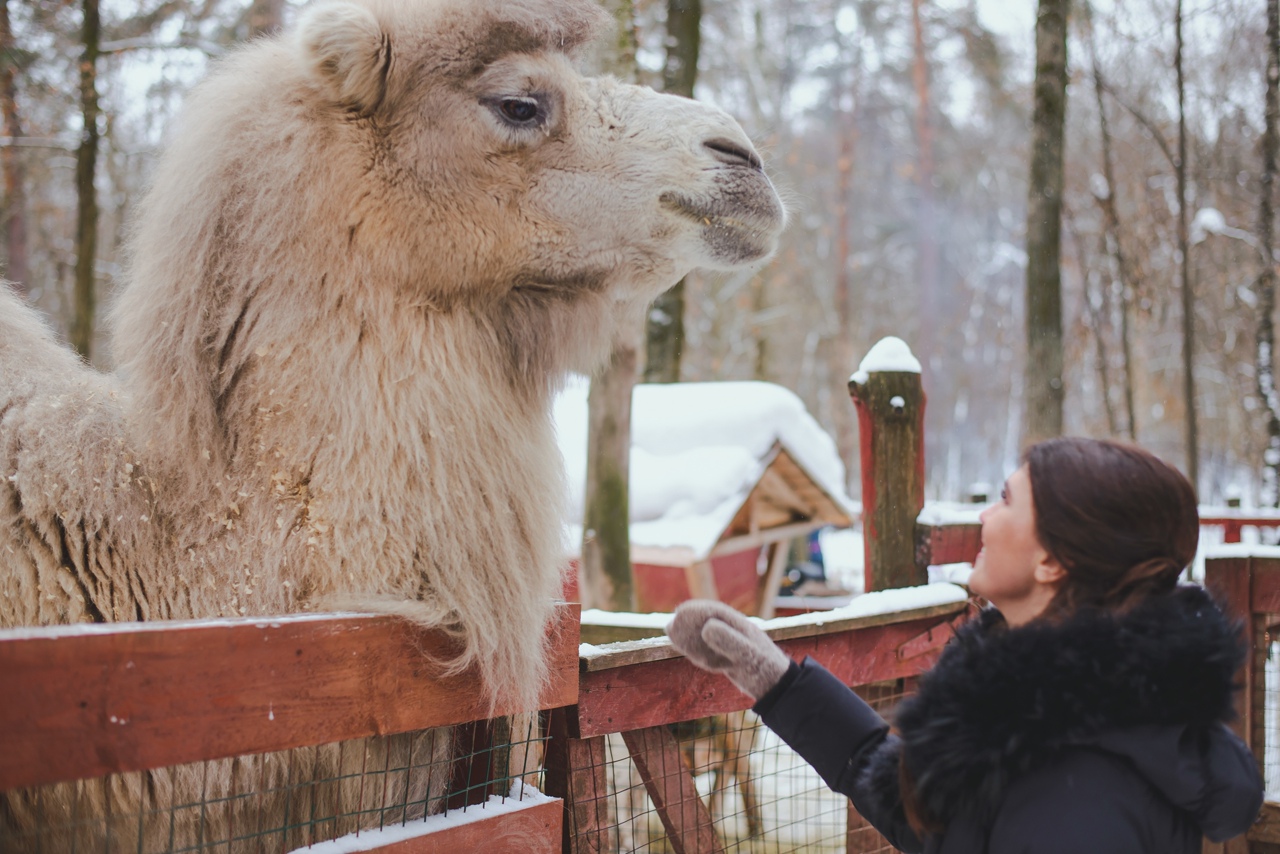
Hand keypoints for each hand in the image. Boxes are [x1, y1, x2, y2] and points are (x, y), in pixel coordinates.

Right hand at [666, 599, 790, 699]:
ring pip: (709, 641)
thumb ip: (728, 641)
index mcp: (741, 627)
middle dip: (690, 625)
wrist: (779, 689)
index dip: (696, 611)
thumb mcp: (747, 655)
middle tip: (670, 626)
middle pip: (709, 625)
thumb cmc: (766, 670)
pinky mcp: (735, 661)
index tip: (680, 612)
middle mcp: (736, 635)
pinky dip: (702, 655)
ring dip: (692, 639)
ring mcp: (735, 648)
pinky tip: (693, 655)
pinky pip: (714, 655)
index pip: (715, 613)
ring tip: (674, 636)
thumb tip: (706, 627)